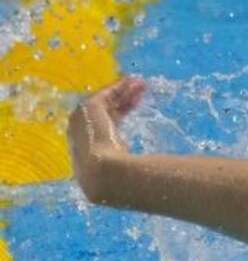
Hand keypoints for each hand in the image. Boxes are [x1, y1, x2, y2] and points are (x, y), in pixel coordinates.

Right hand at [67, 76, 145, 202]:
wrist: (105, 174)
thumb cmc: (119, 178)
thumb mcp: (126, 171)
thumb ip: (134, 166)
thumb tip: (154, 170)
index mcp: (87, 148)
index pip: (103, 125)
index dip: (119, 113)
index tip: (134, 105)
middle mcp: (80, 132)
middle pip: (104, 110)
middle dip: (122, 100)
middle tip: (139, 91)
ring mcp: (81, 119)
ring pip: (106, 101)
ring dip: (122, 91)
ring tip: (140, 83)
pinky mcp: (88, 108)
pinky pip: (106, 93)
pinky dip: (119, 87)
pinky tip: (133, 81)